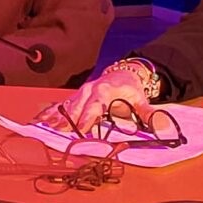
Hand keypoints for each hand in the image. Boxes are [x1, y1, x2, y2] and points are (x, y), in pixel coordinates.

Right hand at [33, 70, 151, 134]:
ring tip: (42, 125)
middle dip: (66, 119)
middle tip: (55, 131)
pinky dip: (51, 111)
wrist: (124, 73)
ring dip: (54, 116)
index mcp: (104, 90)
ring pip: (66, 105)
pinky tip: (40, 119)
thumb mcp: (141, 99)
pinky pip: (62, 104)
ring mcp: (81, 93)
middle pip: (77, 106)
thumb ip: (149, 113)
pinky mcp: (76, 97)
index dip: (87, 117)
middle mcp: (89, 90)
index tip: (80, 129)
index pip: (94, 106)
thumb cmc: (131, 89)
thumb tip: (162, 126)